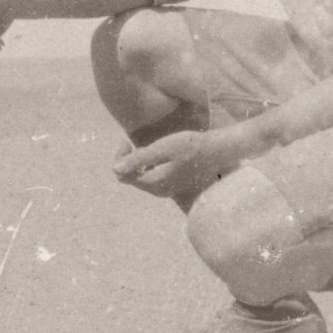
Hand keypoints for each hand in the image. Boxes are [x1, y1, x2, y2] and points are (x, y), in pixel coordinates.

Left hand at [113, 129, 240, 197]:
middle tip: (133, 142)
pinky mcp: (172, 185)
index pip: (123, 175)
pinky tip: (158, 152)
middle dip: (128, 160)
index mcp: (154, 183)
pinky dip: (149, 164)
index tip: (126, 141)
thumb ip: (138, 160)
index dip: (120, 158)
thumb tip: (115, 169)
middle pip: (130, 178)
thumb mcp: (162, 149)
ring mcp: (166, 190)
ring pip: (140, 177)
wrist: (217, 151)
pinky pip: (151, 176)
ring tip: (150, 146)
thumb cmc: (190, 146)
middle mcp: (158, 191)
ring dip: (139, 161)